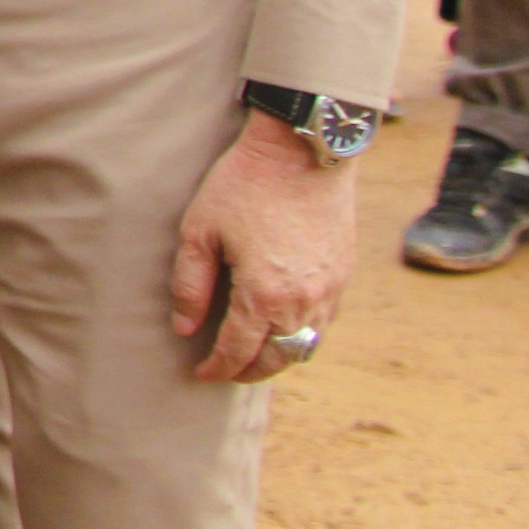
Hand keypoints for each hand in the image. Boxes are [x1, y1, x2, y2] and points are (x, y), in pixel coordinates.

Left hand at [173, 110, 356, 382]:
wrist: (302, 153)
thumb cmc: (244, 186)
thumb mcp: (200, 230)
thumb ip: (190, 285)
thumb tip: (184, 327)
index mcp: (263, 295)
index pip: (238, 351)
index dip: (217, 368)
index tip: (200, 374)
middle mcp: (303, 302)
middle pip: (277, 359)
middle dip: (249, 372)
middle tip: (226, 371)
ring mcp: (330, 290)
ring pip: (307, 346)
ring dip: (279, 357)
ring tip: (253, 355)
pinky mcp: (344, 275)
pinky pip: (325, 322)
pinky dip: (304, 335)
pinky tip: (284, 327)